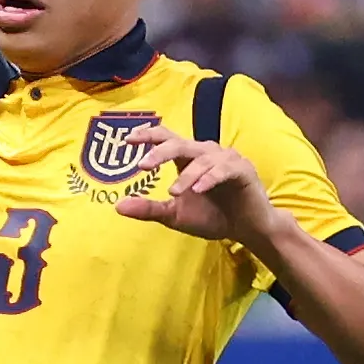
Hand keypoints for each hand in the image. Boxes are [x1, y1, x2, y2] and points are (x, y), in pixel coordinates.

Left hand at [114, 126, 277, 243]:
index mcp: (188, 159)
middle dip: (160, 152)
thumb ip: (149, 209)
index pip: (167, 138)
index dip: (148, 134)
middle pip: (180, 144)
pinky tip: (198, 190)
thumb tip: (118, 206)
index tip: (127, 139)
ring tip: (173, 192)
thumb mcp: (175, 215)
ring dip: (186, 175)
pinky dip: (210, 178)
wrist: (245, 229)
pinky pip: (223, 169)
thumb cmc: (211, 216)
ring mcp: (225, 159)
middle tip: (142, 165)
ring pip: (201, 159)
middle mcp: (205, 153)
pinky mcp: (242, 170)